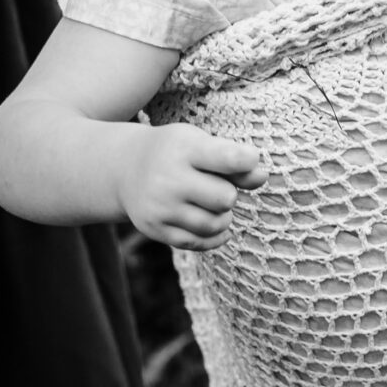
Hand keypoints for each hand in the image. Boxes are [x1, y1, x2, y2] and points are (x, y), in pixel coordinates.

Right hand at [116, 122, 266, 250]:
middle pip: (225, 198)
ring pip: (215, 224)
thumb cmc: (175, 153)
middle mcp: (168, 178)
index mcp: (184, 148)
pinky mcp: (155, 230)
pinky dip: (215, 236)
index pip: (226, 158)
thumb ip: (233, 159)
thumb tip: (262, 177)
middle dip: (229, 193)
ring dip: (223, 216)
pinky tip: (215, 223)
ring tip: (212, 204)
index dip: (247, 161)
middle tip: (216, 185)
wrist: (125, 169)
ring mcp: (160, 207)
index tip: (250, 160)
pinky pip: (199, 243)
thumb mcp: (200, 144)